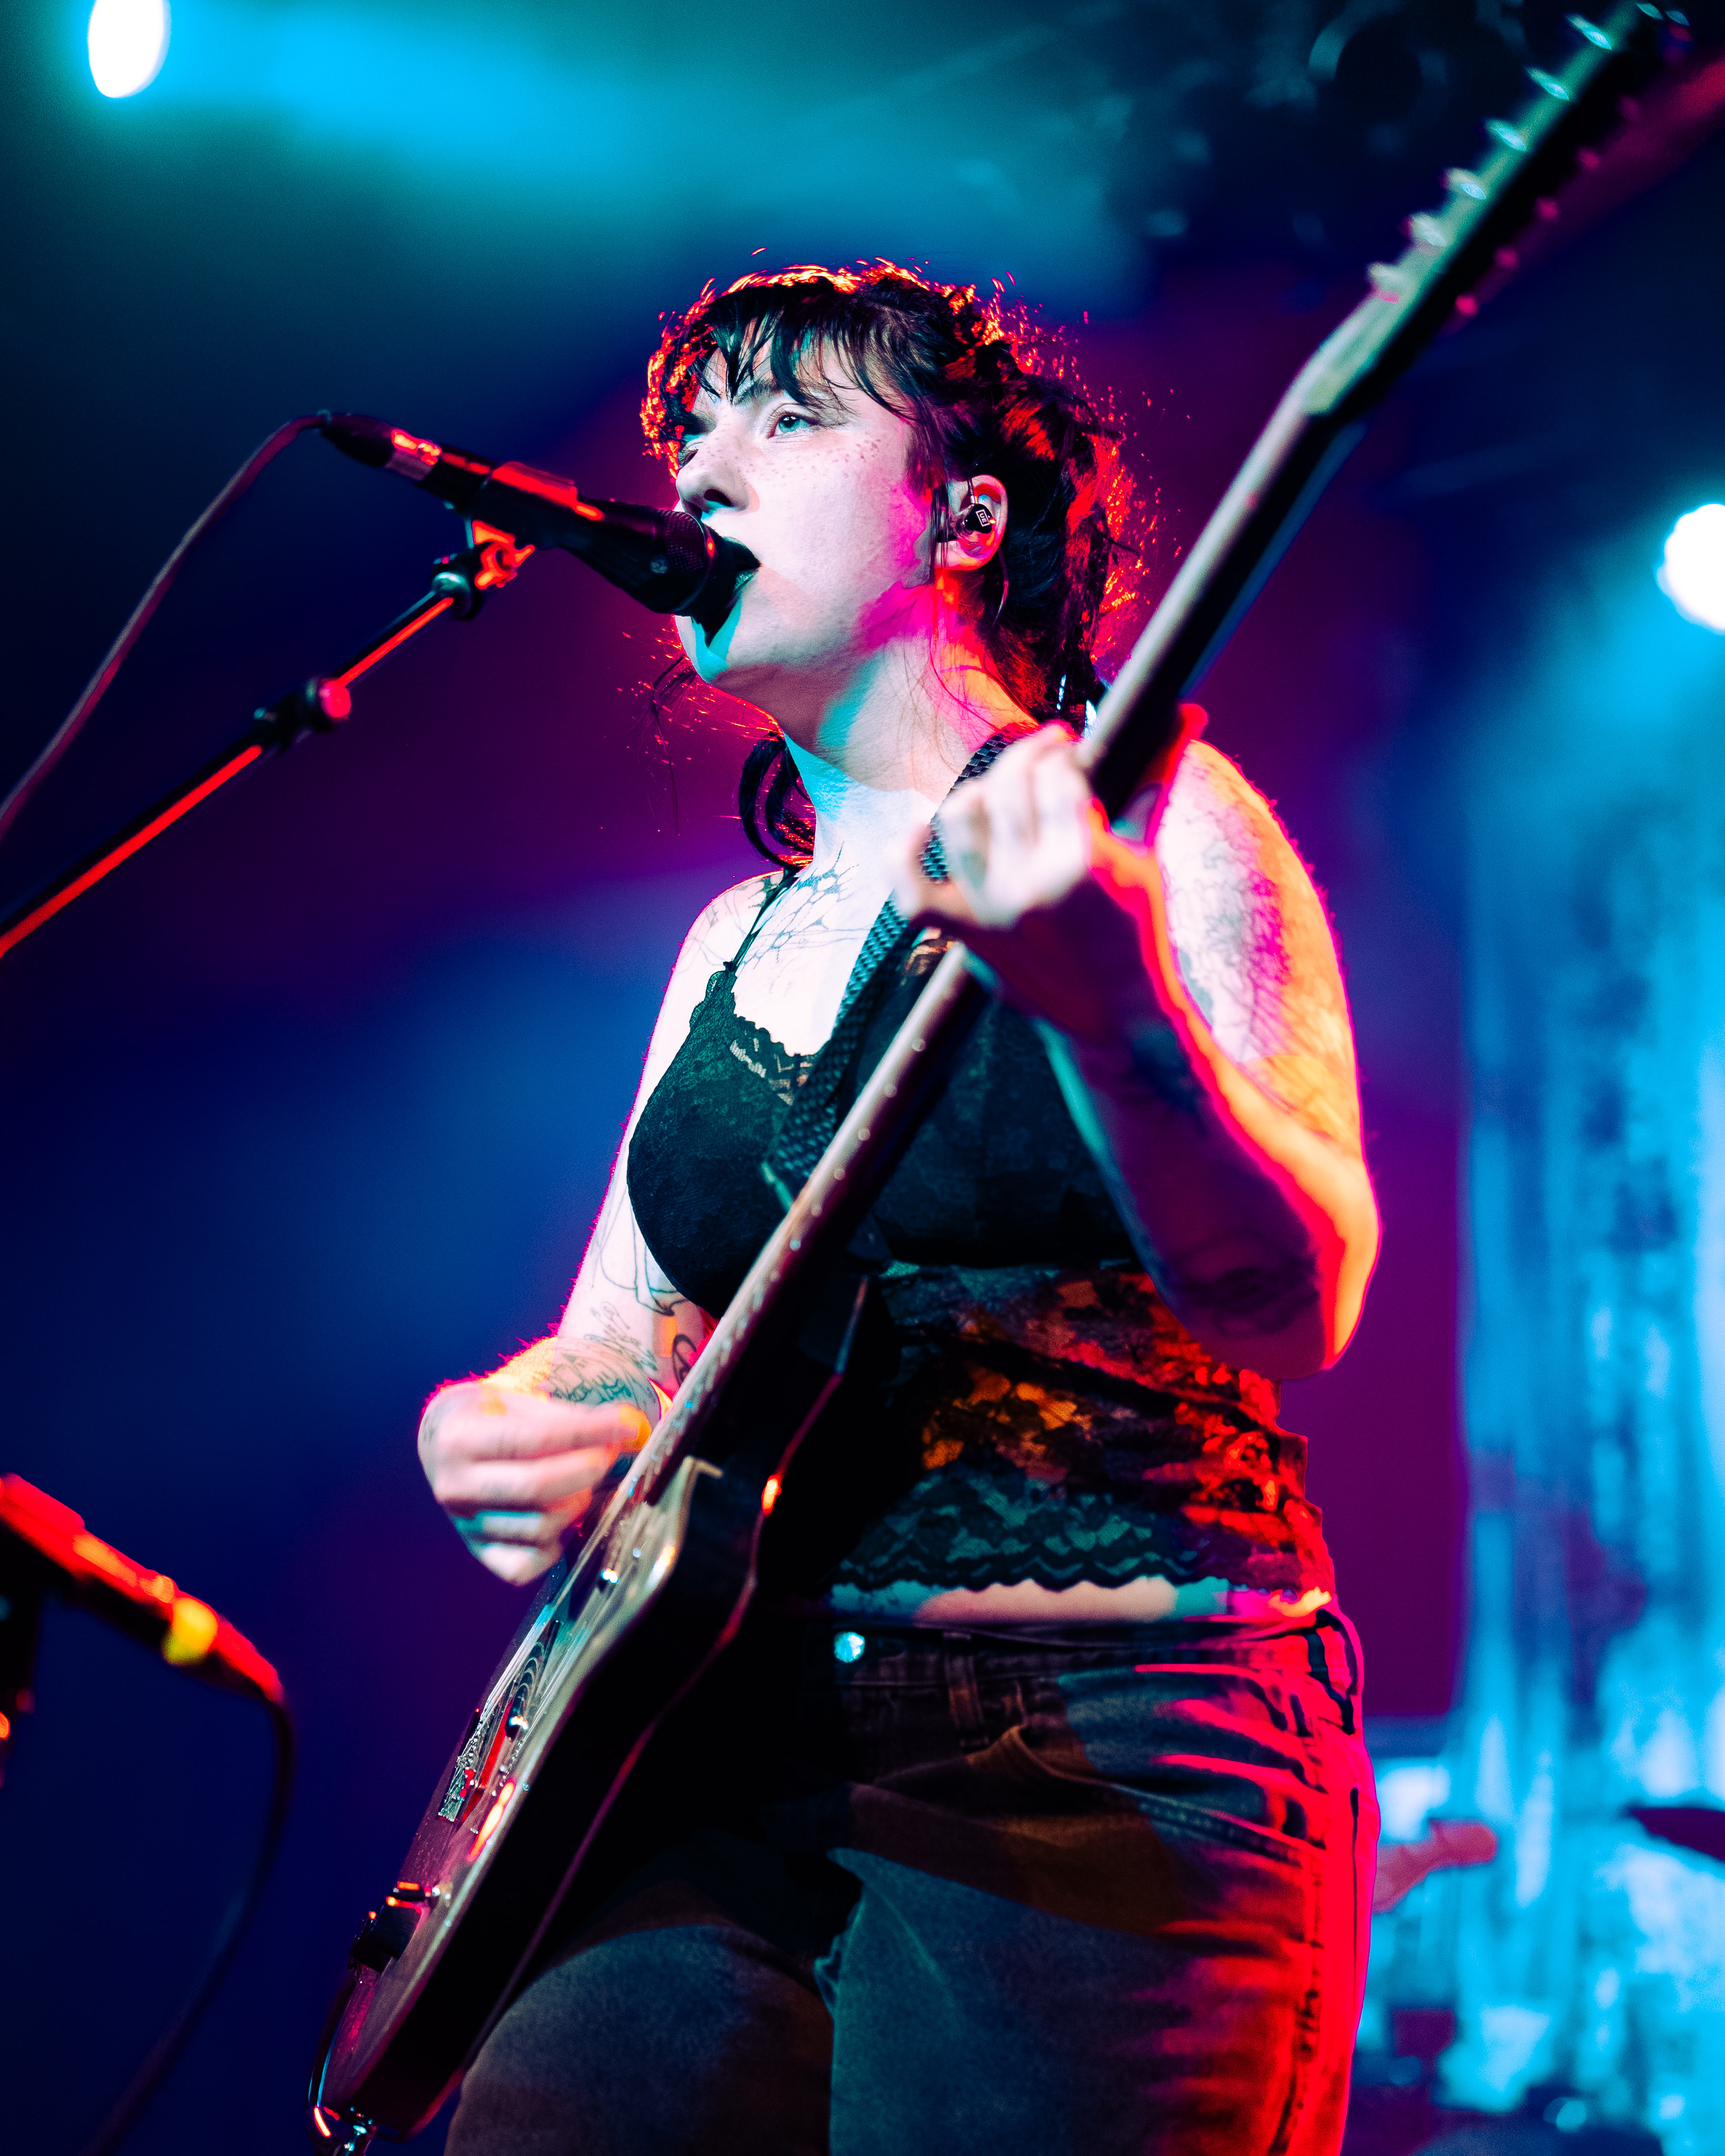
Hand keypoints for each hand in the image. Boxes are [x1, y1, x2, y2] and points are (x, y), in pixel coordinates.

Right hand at [418, 1380, 650, 1584]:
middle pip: (537, 1487)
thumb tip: (626, 1427)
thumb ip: (567, 1416)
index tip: (627, 1424)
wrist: (444, 1446)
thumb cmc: (490, 1420)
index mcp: (460, 1440)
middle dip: (587, 1469)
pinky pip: (524, 1567)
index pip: (534, 1438)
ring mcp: (465, 1525)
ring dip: (576, 1503)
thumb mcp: (518, 1403)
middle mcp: (455, 1487)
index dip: (588, 1432)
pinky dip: (553, 1547)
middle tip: (608, 1454)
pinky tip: (560, 1520)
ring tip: (582, 1483)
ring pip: (539, 1527)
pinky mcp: (479, 1552)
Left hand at [894, 722, 1197, 1047]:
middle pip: (1006, 786)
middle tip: (1045, 761)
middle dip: (1026, 759)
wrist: (1117, 1024)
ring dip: (979, 791)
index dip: (1061, 752)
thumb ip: (1153, 780)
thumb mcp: (1147, 858)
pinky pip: (911, 892)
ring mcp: (991, 913)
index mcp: (1082, 863)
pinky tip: (917, 832)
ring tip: (1003, 792)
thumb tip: (1183, 710)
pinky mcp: (966, 938)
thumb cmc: (1138, 936)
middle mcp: (1030, 885)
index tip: (1071, 754)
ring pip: (957, 818)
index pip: (1054, 773)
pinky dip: (903, 856)